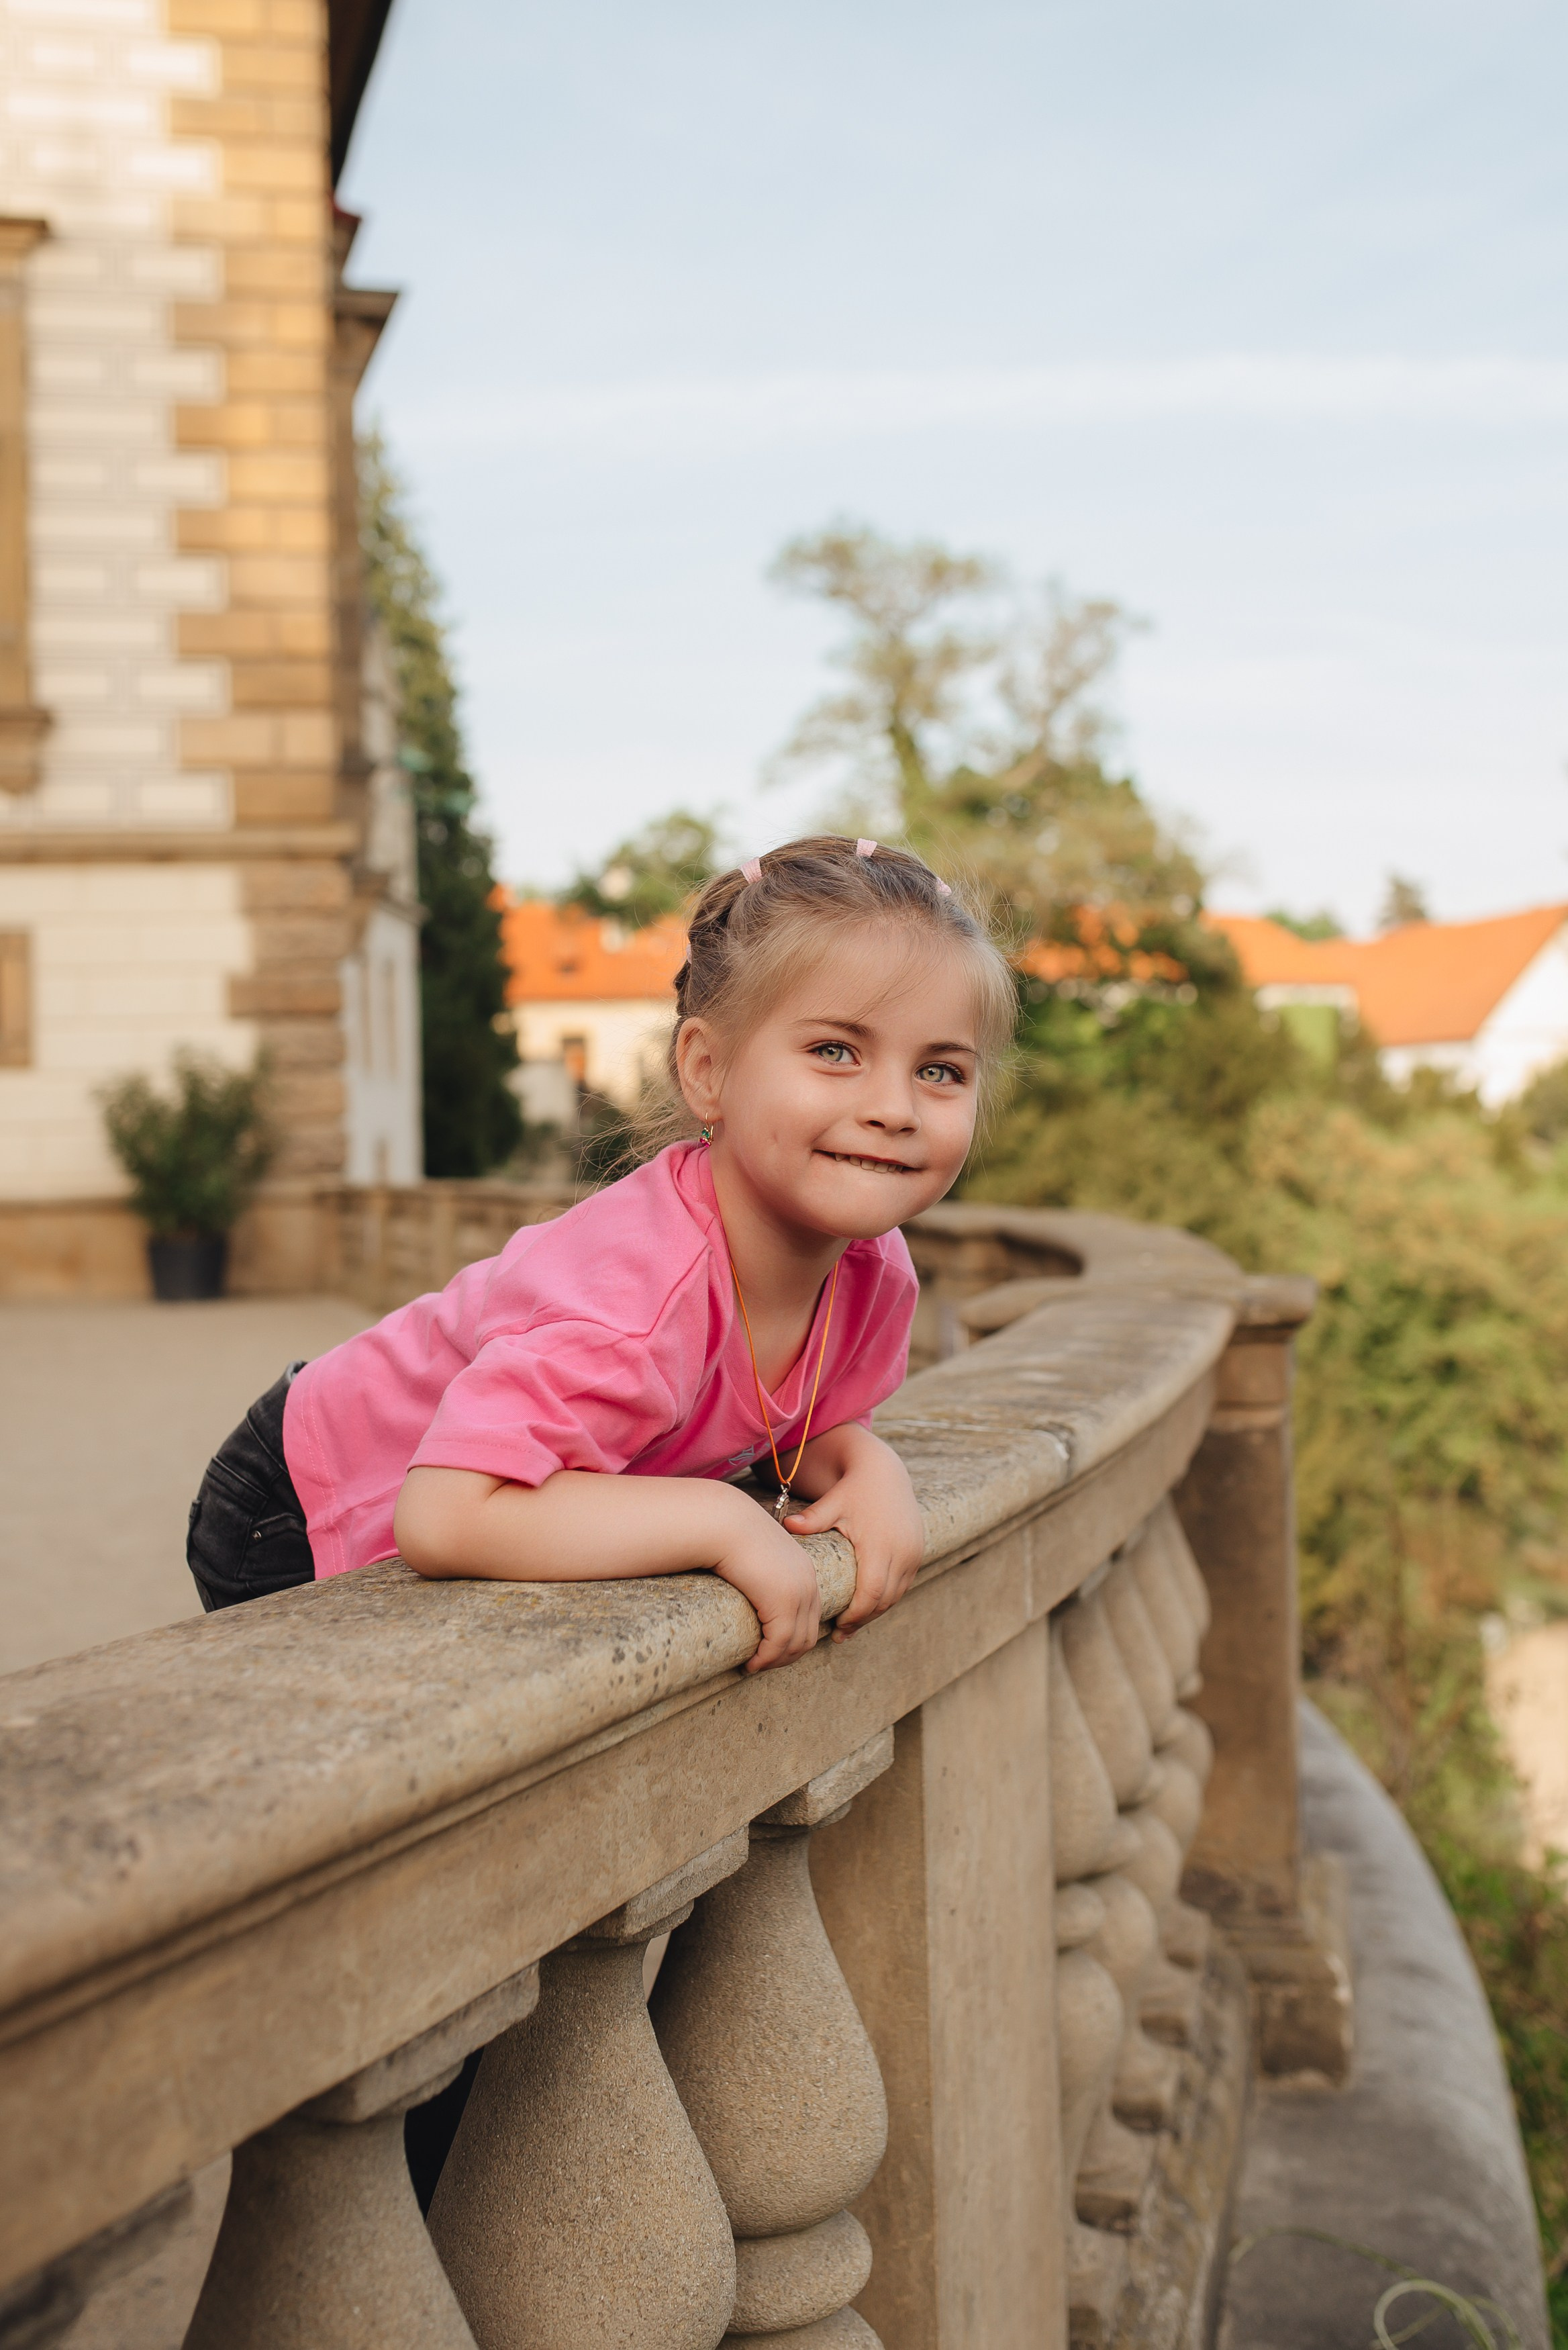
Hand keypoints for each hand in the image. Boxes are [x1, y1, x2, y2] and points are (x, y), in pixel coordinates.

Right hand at [713, 1495, 822, 1671]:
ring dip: (775, 1661)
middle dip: (786, 1656)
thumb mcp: (756, 1557)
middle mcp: (809, 1584)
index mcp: (805, 1573)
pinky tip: (750, 1663)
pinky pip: (779, 1643)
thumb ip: (762, 1575)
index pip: (810, 1618)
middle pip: (808, 1636)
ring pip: (796, 1644)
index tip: (770, 1650)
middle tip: (761, 1664)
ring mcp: (799, 1594)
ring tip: (754, 1666)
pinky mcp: (782, 1602)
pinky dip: (766, 1659)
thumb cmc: (732, 1536)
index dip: (792, 1640)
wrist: (725, 1523)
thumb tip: (750, 1590)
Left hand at [781, 1430, 923, 1638]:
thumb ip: (812, 1519)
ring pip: (896, 1595)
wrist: (885, 1471)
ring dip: (876, 1611)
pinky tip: (869, 1605)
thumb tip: (786, 1526)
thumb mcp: (833, 1503)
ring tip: (853, 1625)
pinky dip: (887, 1597)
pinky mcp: (917, 1551)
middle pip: (884, 1600)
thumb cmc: (854, 1489)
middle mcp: (901, 1552)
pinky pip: (903, 1584)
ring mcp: (913, 1553)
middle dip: (863, 1619)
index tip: (837, 1627)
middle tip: (841, 1635)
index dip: (855, 1615)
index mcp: (879, 1545)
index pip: (870, 1594)